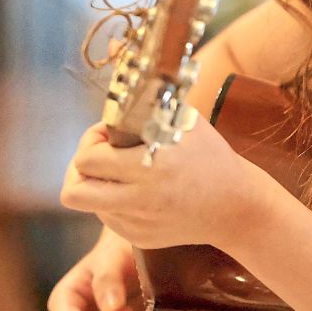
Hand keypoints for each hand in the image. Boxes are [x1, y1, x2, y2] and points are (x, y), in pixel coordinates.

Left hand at [60, 118, 262, 252]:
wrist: (238, 207)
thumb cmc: (211, 156)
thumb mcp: (184, 122)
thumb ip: (149, 105)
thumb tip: (121, 71)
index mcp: (149, 166)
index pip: (87, 159)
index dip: (90, 141)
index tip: (107, 134)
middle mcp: (140, 199)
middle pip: (73, 192)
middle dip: (79, 170)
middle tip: (98, 158)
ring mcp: (139, 223)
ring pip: (89, 206)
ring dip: (97, 186)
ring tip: (120, 173)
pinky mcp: (142, 239)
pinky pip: (109, 220)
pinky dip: (113, 204)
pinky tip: (135, 191)